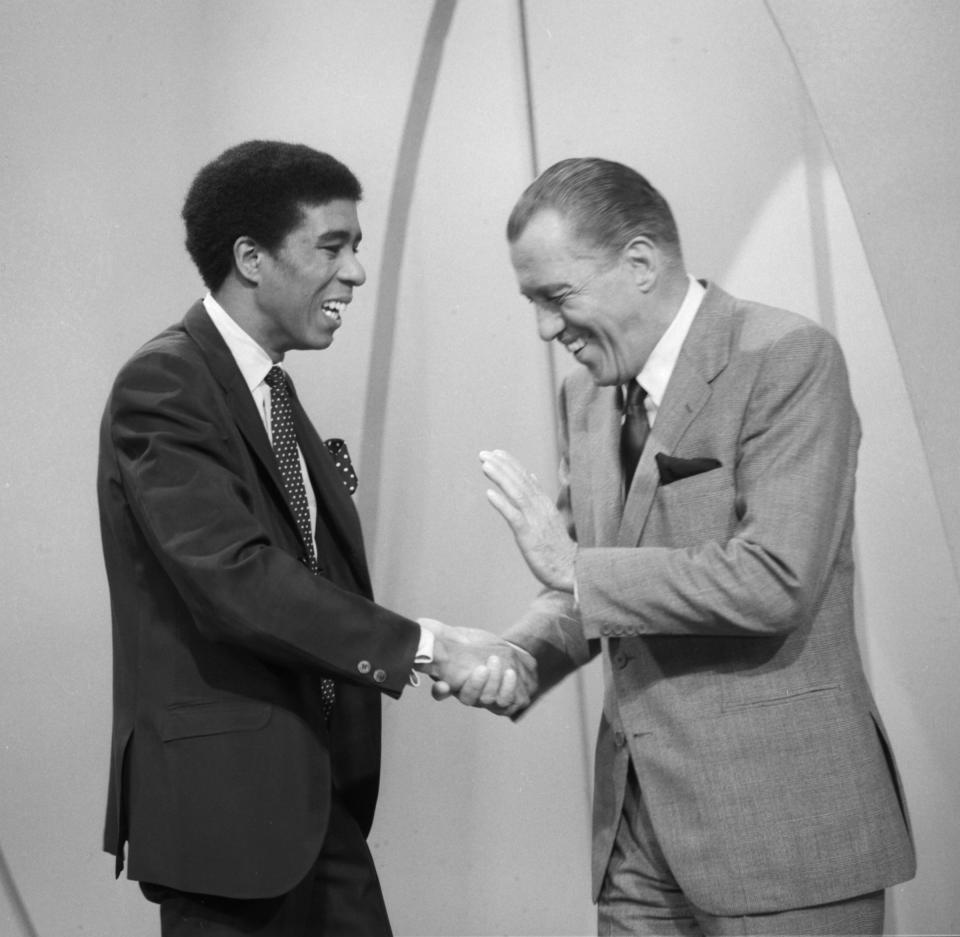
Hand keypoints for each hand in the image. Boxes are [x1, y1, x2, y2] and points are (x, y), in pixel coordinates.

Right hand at [418, 618, 536, 714]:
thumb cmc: (482, 646)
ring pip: (487, 699)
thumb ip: (443, 633)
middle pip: (467, 698)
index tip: (443, 685)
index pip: (441, 691)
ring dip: (493, 682)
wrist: (513, 653)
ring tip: (496, 661)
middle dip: (475, 685)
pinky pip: (505, 701)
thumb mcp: (463, 637)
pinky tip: (509, 673)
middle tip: (482, 668)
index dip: (440, 691)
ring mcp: (487, 699)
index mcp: (454, 679)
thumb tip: (421, 624)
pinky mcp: (505, 701)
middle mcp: (470, 692)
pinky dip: (508, 688)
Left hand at [480, 449, 576, 592]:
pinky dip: (502, 504)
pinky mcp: (529, 536)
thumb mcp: (550, 517)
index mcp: (544, 503)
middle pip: (520, 481)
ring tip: (485, 465)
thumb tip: (532, 477)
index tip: (497, 452)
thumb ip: (540, 497)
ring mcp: (535, 521)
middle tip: (484, 454)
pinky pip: (514, 517)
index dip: (511, 464)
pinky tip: (489, 494)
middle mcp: (540, 508)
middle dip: (502, 466)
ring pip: (517, 494)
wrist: (572, 569)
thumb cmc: (558, 547)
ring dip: (500, 478)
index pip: (527, 478)